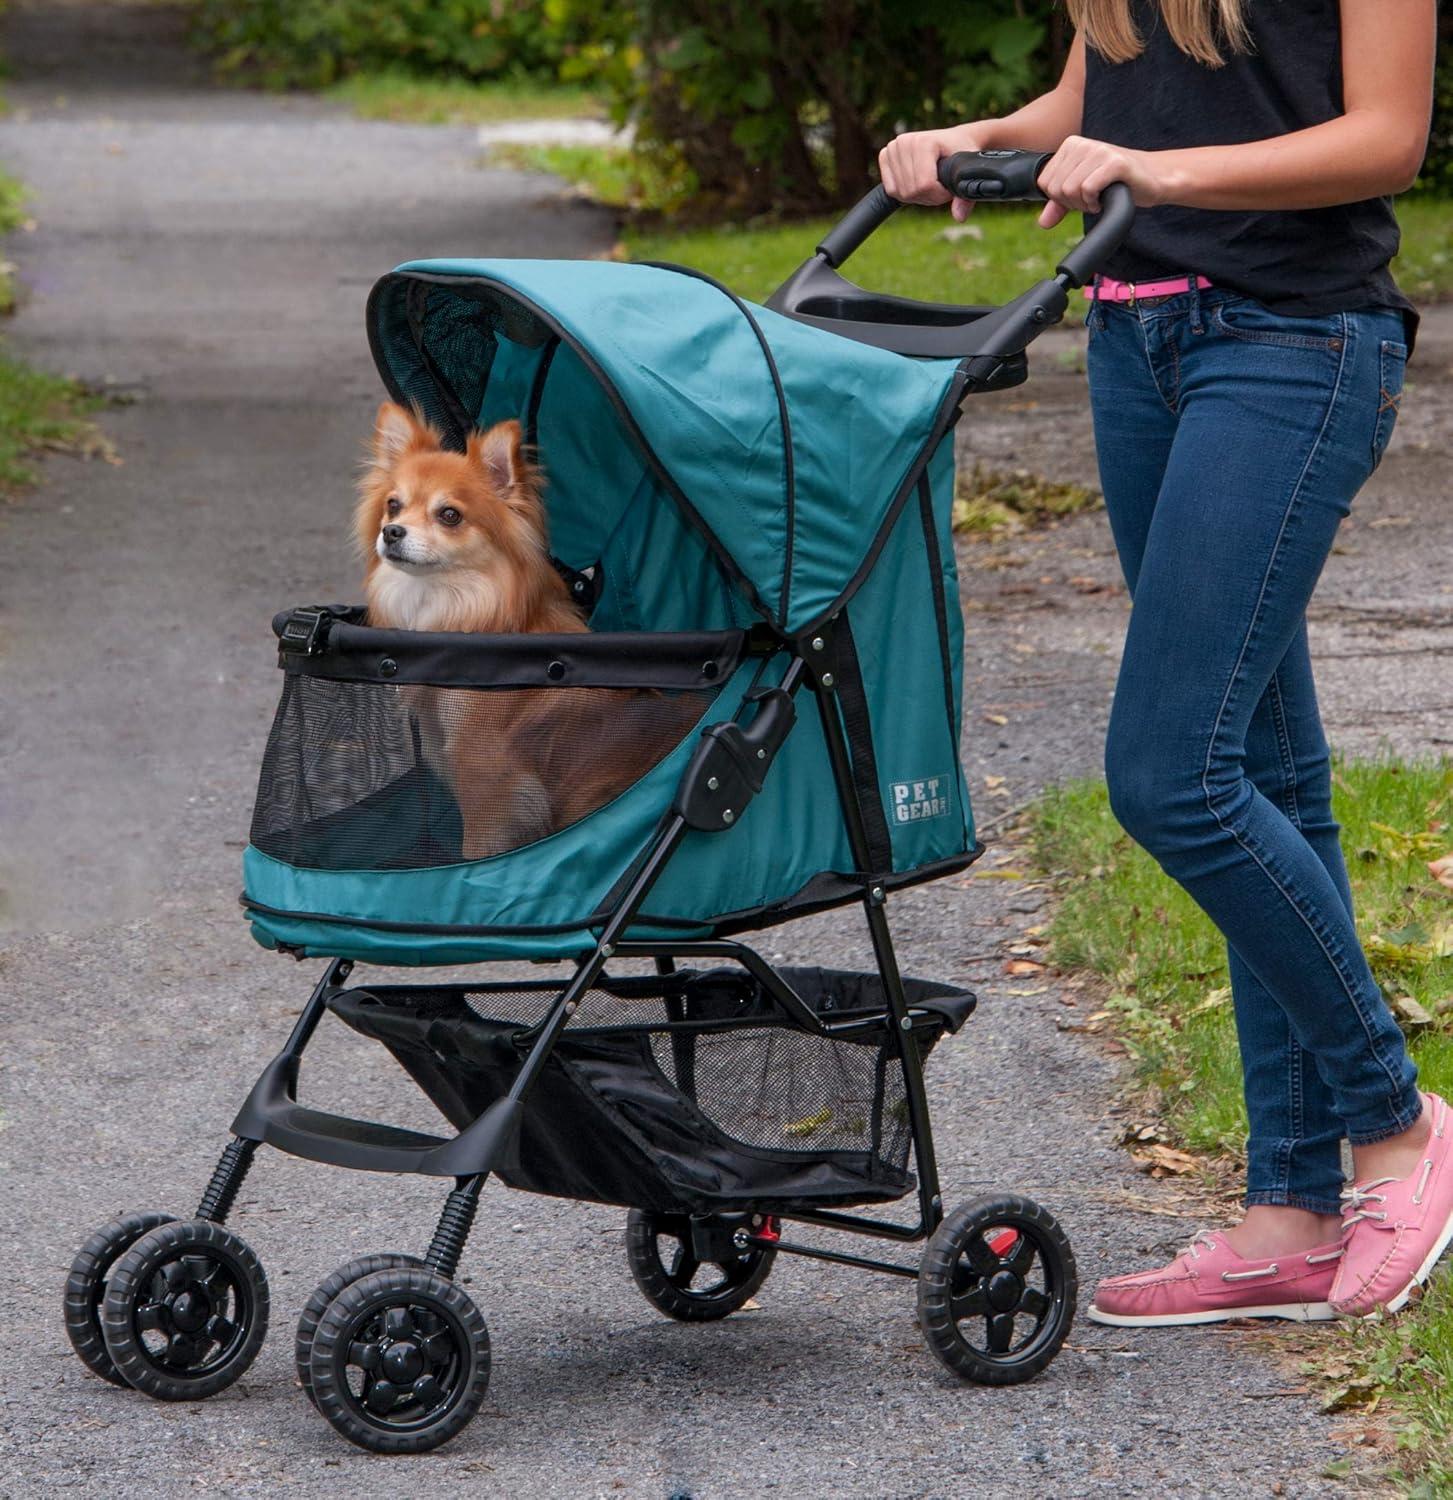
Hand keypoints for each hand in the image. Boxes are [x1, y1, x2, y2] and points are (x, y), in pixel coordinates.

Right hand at [878, 124, 989, 222]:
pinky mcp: (885, 156)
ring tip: (930, 183)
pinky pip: (891, 189)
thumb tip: (959, 217)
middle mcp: (904, 142)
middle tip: (940, 186)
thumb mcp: (968, 172)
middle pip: (911, 191)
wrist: (952, 140)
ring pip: (901, 193)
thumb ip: (965, 196)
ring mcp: (892, 148)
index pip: (924, 185)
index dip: (939, 195)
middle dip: (929, 196)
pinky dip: (905, 193)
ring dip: (918, 196)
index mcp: (923, 141)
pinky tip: (917, 183)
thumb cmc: (961, 153)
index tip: (949, 187)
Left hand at [1035, 135, 1175, 227]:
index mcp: (1071, 145)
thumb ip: (1060, 205)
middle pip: (1056, 189)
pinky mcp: (1115, 162)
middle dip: (1072, 203)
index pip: (1044, 183)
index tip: (1081, 195)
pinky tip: (1106, 198)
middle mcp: (1082, 144)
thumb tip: (1043, 222)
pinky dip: (1095, 202)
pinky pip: (1088, 189)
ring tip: (1100, 197)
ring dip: (1085, 204)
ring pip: (1070, 190)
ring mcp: (1099, 150)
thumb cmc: (1115, 183)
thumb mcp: (1082, 192)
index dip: (1060, 199)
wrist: (1151, 179)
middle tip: (1092, 198)